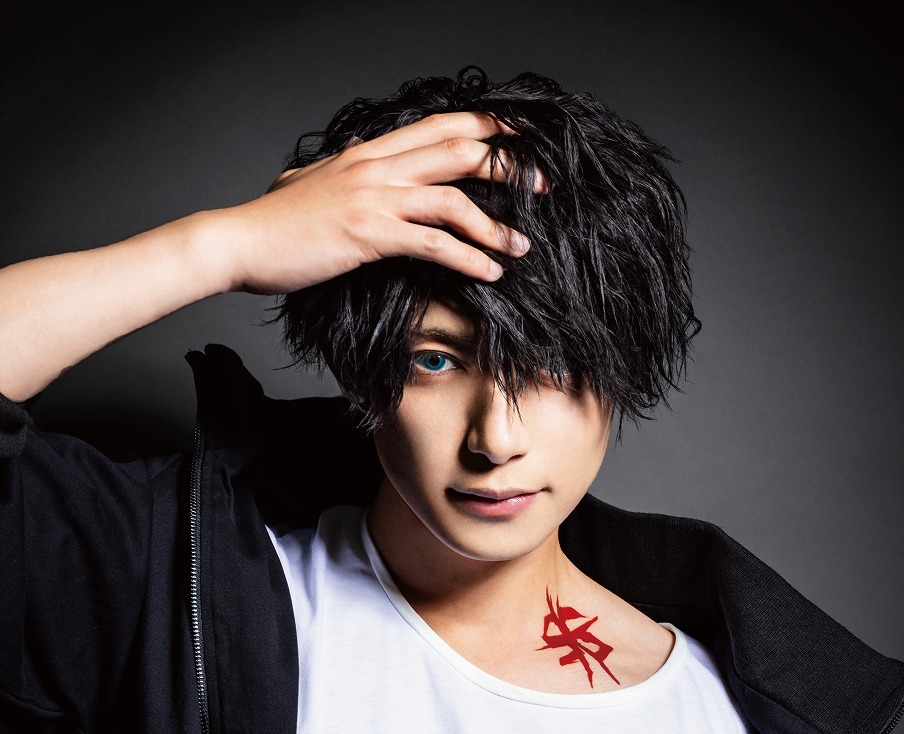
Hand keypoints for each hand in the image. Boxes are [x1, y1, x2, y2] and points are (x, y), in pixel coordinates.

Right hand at [218, 111, 540, 295]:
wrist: (239, 242)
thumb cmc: (273, 223)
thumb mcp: (310, 183)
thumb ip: (339, 170)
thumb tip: (349, 158)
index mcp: (369, 152)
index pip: (441, 126)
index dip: (487, 128)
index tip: (520, 141)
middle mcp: (378, 165)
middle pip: (460, 150)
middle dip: (509, 165)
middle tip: (543, 185)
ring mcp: (375, 197)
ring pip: (455, 199)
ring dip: (497, 225)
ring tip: (522, 246)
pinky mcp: (370, 234)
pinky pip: (434, 243)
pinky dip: (469, 257)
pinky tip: (490, 273)